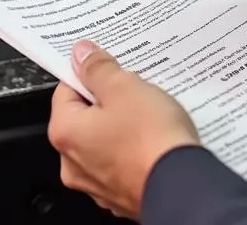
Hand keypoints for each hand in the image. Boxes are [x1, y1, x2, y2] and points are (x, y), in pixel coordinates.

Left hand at [47, 40, 199, 219]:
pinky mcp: (120, 192)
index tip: (107, 66)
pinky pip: (122, 159)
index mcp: (66, 133)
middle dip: (109, 99)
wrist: (180, 184)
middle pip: (85, 117)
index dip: (88, 73)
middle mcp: (73, 163)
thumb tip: (82, 55)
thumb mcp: (124, 87)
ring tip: (149, 111)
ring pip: (105, 139)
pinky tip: (154, 136)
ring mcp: (97, 182)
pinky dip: (134, 146)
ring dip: (123, 123)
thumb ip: (98, 69)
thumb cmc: (149, 138)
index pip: (65, 90)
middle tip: (134, 88)